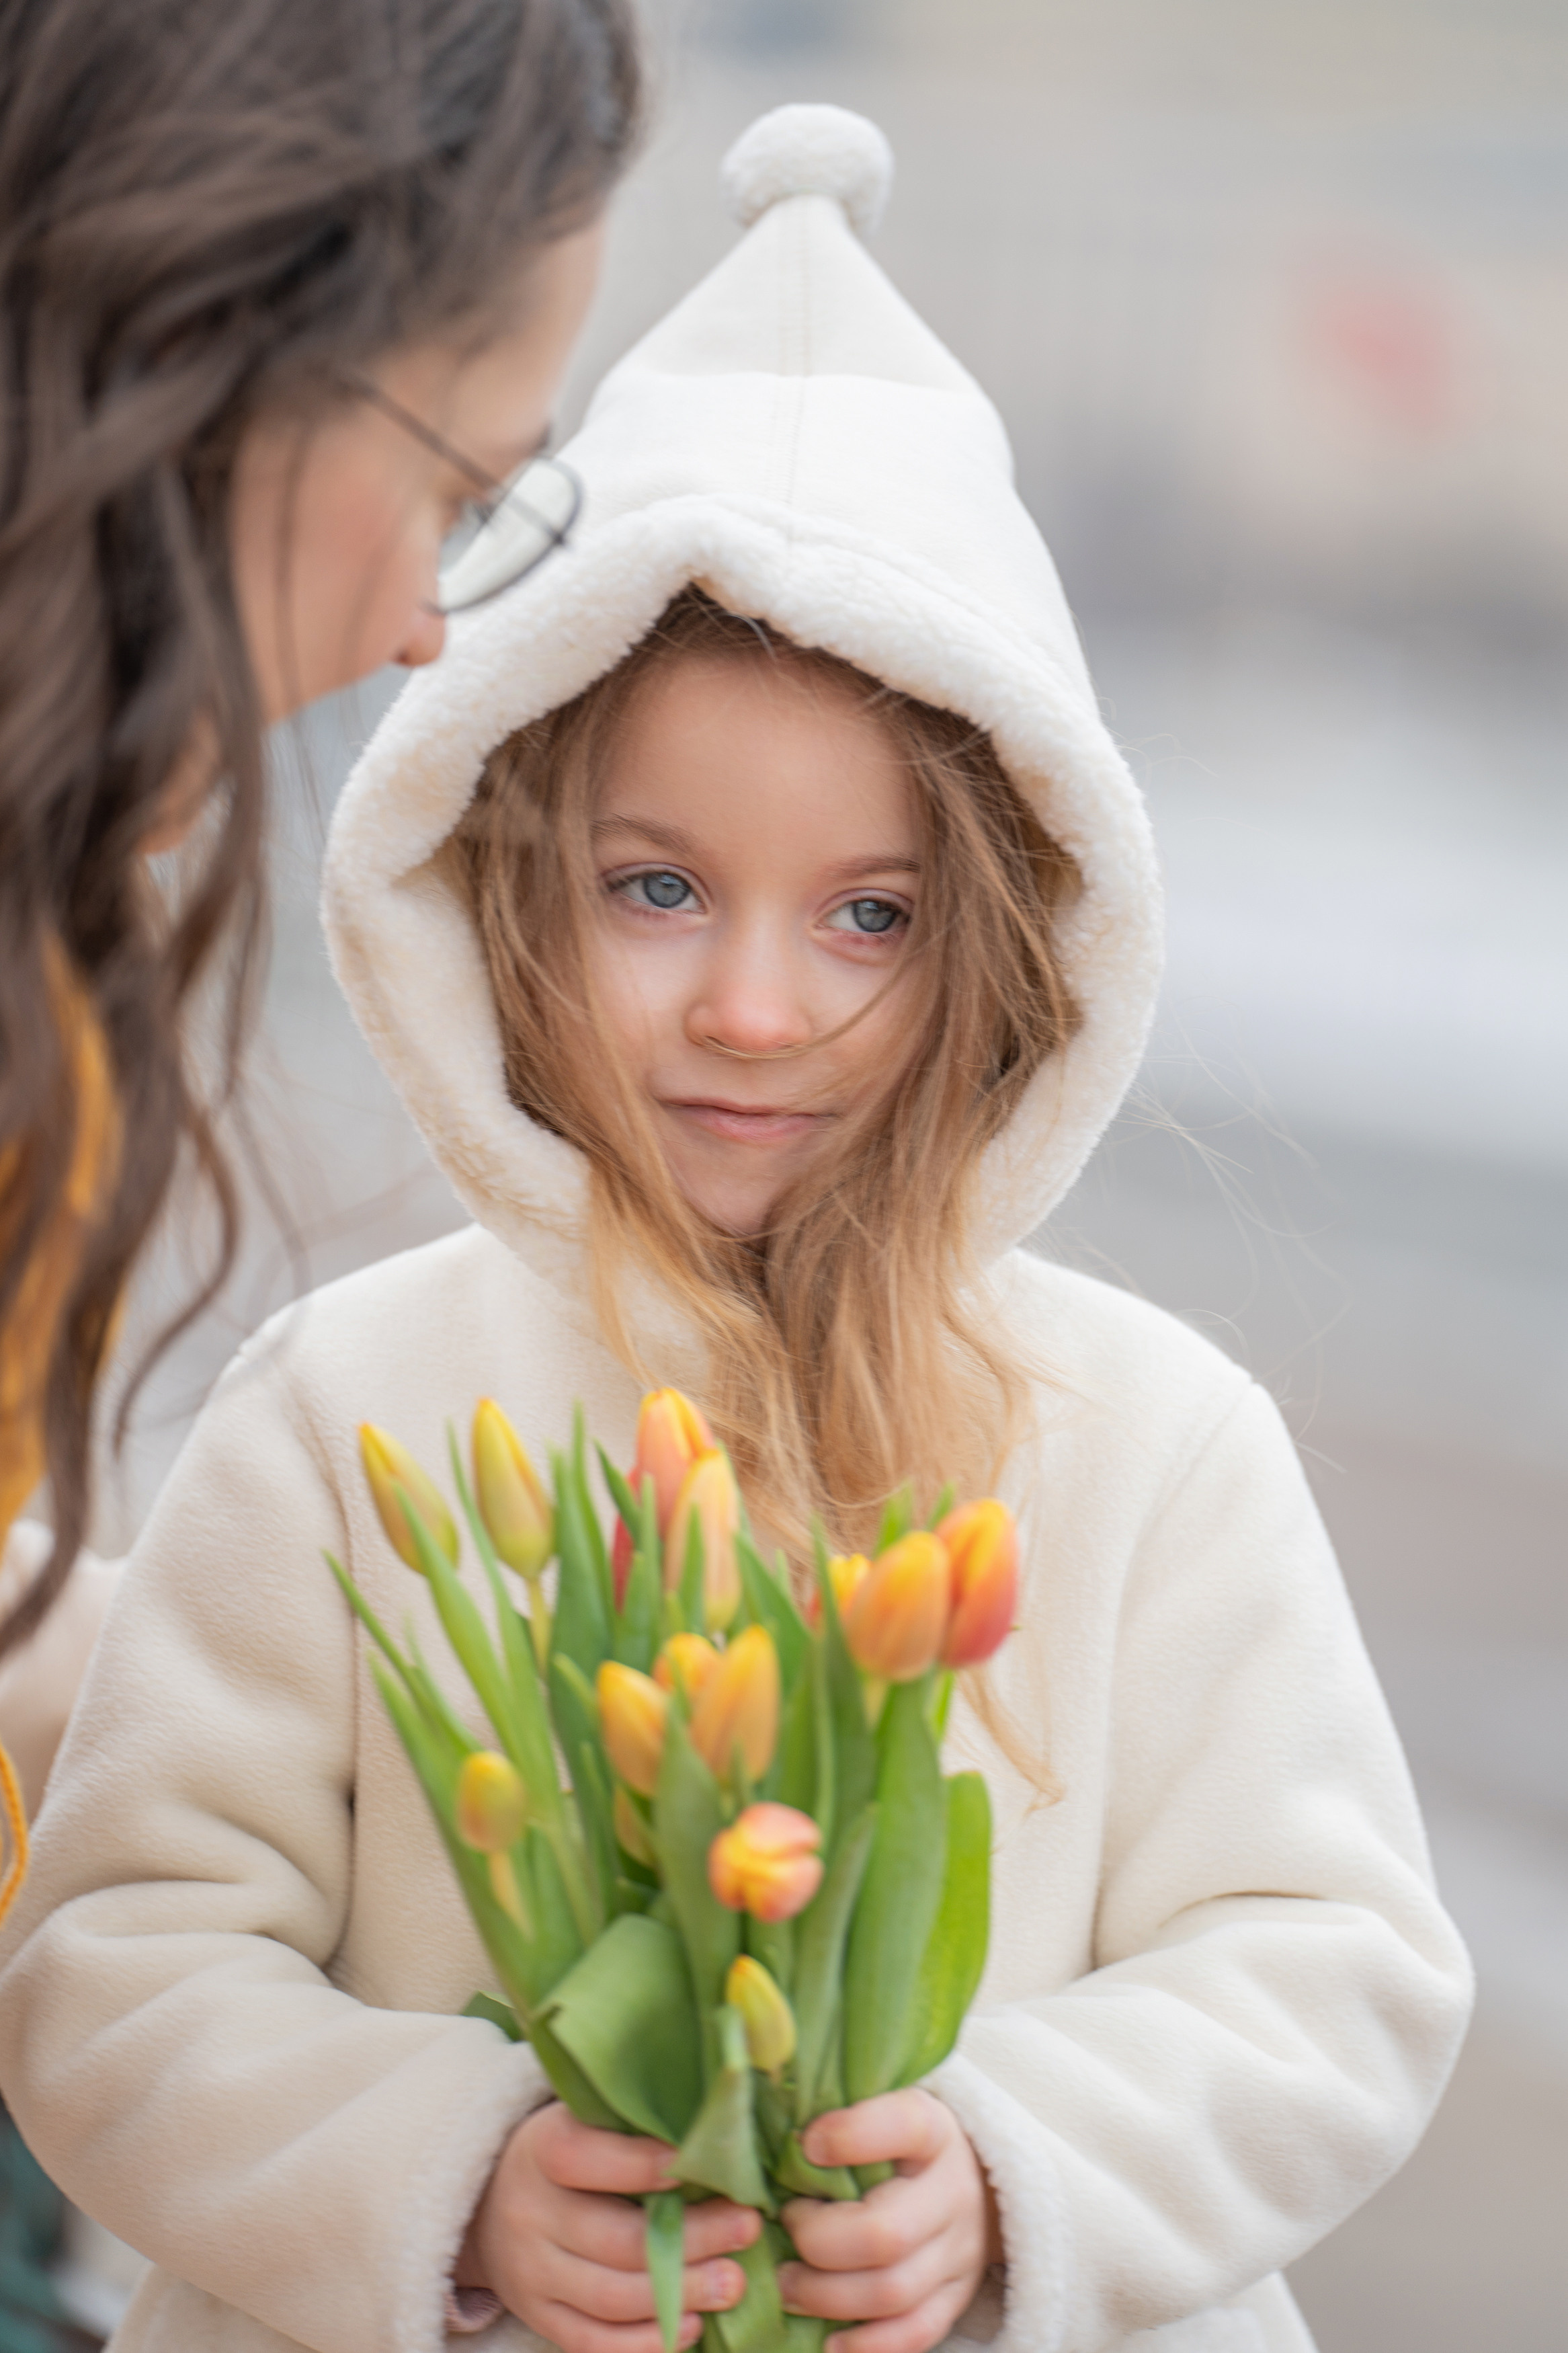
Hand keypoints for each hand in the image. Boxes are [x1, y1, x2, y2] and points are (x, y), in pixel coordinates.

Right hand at [459, 2101, 761, 2352]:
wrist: (490, 2205)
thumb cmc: (565, 2153)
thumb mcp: (581, 2120)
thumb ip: (632, 2121)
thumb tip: (713, 2123)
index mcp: (541, 2151)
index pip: (582, 2159)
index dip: (638, 2163)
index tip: (694, 2163)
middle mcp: (531, 2215)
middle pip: (615, 2239)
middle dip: (691, 2237)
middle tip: (747, 2226)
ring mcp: (533, 2274)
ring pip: (611, 2297)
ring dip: (680, 2294)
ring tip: (733, 2283)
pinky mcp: (541, 2317)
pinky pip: (593, 2343)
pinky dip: (645, 2342)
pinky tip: (690, 2326)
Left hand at [779, 2090, 998, 2352]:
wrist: (975, 2179)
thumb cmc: (900, 2140)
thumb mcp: (882, 2106)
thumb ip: (837, 2110)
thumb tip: (771, 2126)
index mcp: (933, 2130)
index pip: (904, 2126)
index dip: (852, 2135)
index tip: (804, 2142)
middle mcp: (953, 2192)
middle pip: (887, 2233)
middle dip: (819, 2241)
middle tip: (785, 2227)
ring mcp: (959, 2252)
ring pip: (893, 2291)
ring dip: (827, 2296)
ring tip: (787, 2286)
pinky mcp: (956, 2298)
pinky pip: (915, 2333)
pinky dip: (867, 2345)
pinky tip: (827, 2340)